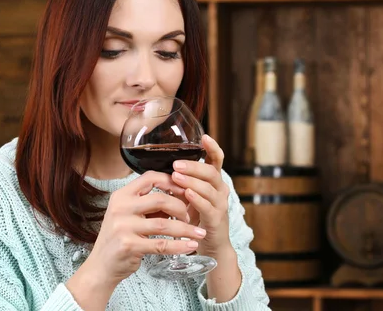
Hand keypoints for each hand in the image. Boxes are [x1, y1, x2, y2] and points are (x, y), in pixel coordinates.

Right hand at [85, 171, 207, 289]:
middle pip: (160, 199)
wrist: (101, 266)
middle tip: (190, 216)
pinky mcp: (129, 246)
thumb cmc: (119, 238)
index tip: (185, 189)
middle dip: (181, 207)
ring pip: (164, 224)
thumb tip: (180, 196)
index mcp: (121, 195)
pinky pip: (161, 244)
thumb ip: (150, 205)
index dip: (171, 181)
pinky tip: (190, 245)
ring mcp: (124, 227)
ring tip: (199, 233)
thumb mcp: (129, 215)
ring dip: (186, 229)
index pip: (150, 178)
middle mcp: (121, 208)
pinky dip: (179, 245)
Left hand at [171, 134, 230, 257]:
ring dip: (192, 181)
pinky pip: (208, 206)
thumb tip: (161, 167)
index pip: (217, 160)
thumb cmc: (196, 217)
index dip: (212, 148)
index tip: (204, 136)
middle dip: (194, 166)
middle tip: (177, 164)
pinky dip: (197, 199)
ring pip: (209, 188)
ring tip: (177, 176)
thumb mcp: (189, 196)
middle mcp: (220, 190)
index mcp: (214, 181)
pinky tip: (187, 194)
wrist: (210, 246)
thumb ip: (181, 182)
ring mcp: (220, 205)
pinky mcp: (216, 220)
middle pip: (212, 172)